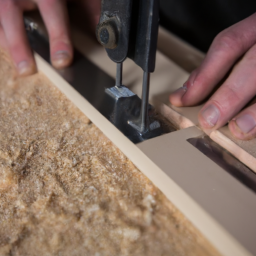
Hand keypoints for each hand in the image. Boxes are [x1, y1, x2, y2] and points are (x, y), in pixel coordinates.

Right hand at [0, 0, 99, 75]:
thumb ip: (89, 10)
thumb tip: (104, 36)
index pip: (52, 11)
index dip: (58, 37)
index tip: (62, 60)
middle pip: (11, 14)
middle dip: (19, 45)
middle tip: (28, 70)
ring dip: (7, 44)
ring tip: (19, 68)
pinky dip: (2, 38)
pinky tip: (10, 51)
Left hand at [169, 13, 255, 139]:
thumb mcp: (240, 48)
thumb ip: (213, 69)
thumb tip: (184, 94)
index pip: (228, 45)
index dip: (204, 75)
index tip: (184, 99)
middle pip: (252, 66)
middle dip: (228, 95)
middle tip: (208, 120)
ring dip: (255, 112)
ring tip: (238, 129)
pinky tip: (255, 129)